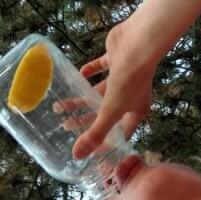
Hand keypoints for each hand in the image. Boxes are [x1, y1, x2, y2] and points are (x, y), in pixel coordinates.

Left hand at [71, 14, 159, 158]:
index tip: (89, 150)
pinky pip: (101, 67)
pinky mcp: (117, 59)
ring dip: (81, 98)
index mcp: (135, 111)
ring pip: (99, 92)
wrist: (139, 43)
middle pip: (105, 112)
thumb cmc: (130, 80)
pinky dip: (90, 71)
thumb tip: (78, 156)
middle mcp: (131, 96)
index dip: (105, 143)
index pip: (119, 133)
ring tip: (61, 106)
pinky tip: (79, 74)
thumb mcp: (111, 111)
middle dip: (85, 121)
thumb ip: (95, 133)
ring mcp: (124, 76)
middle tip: (66, 126)